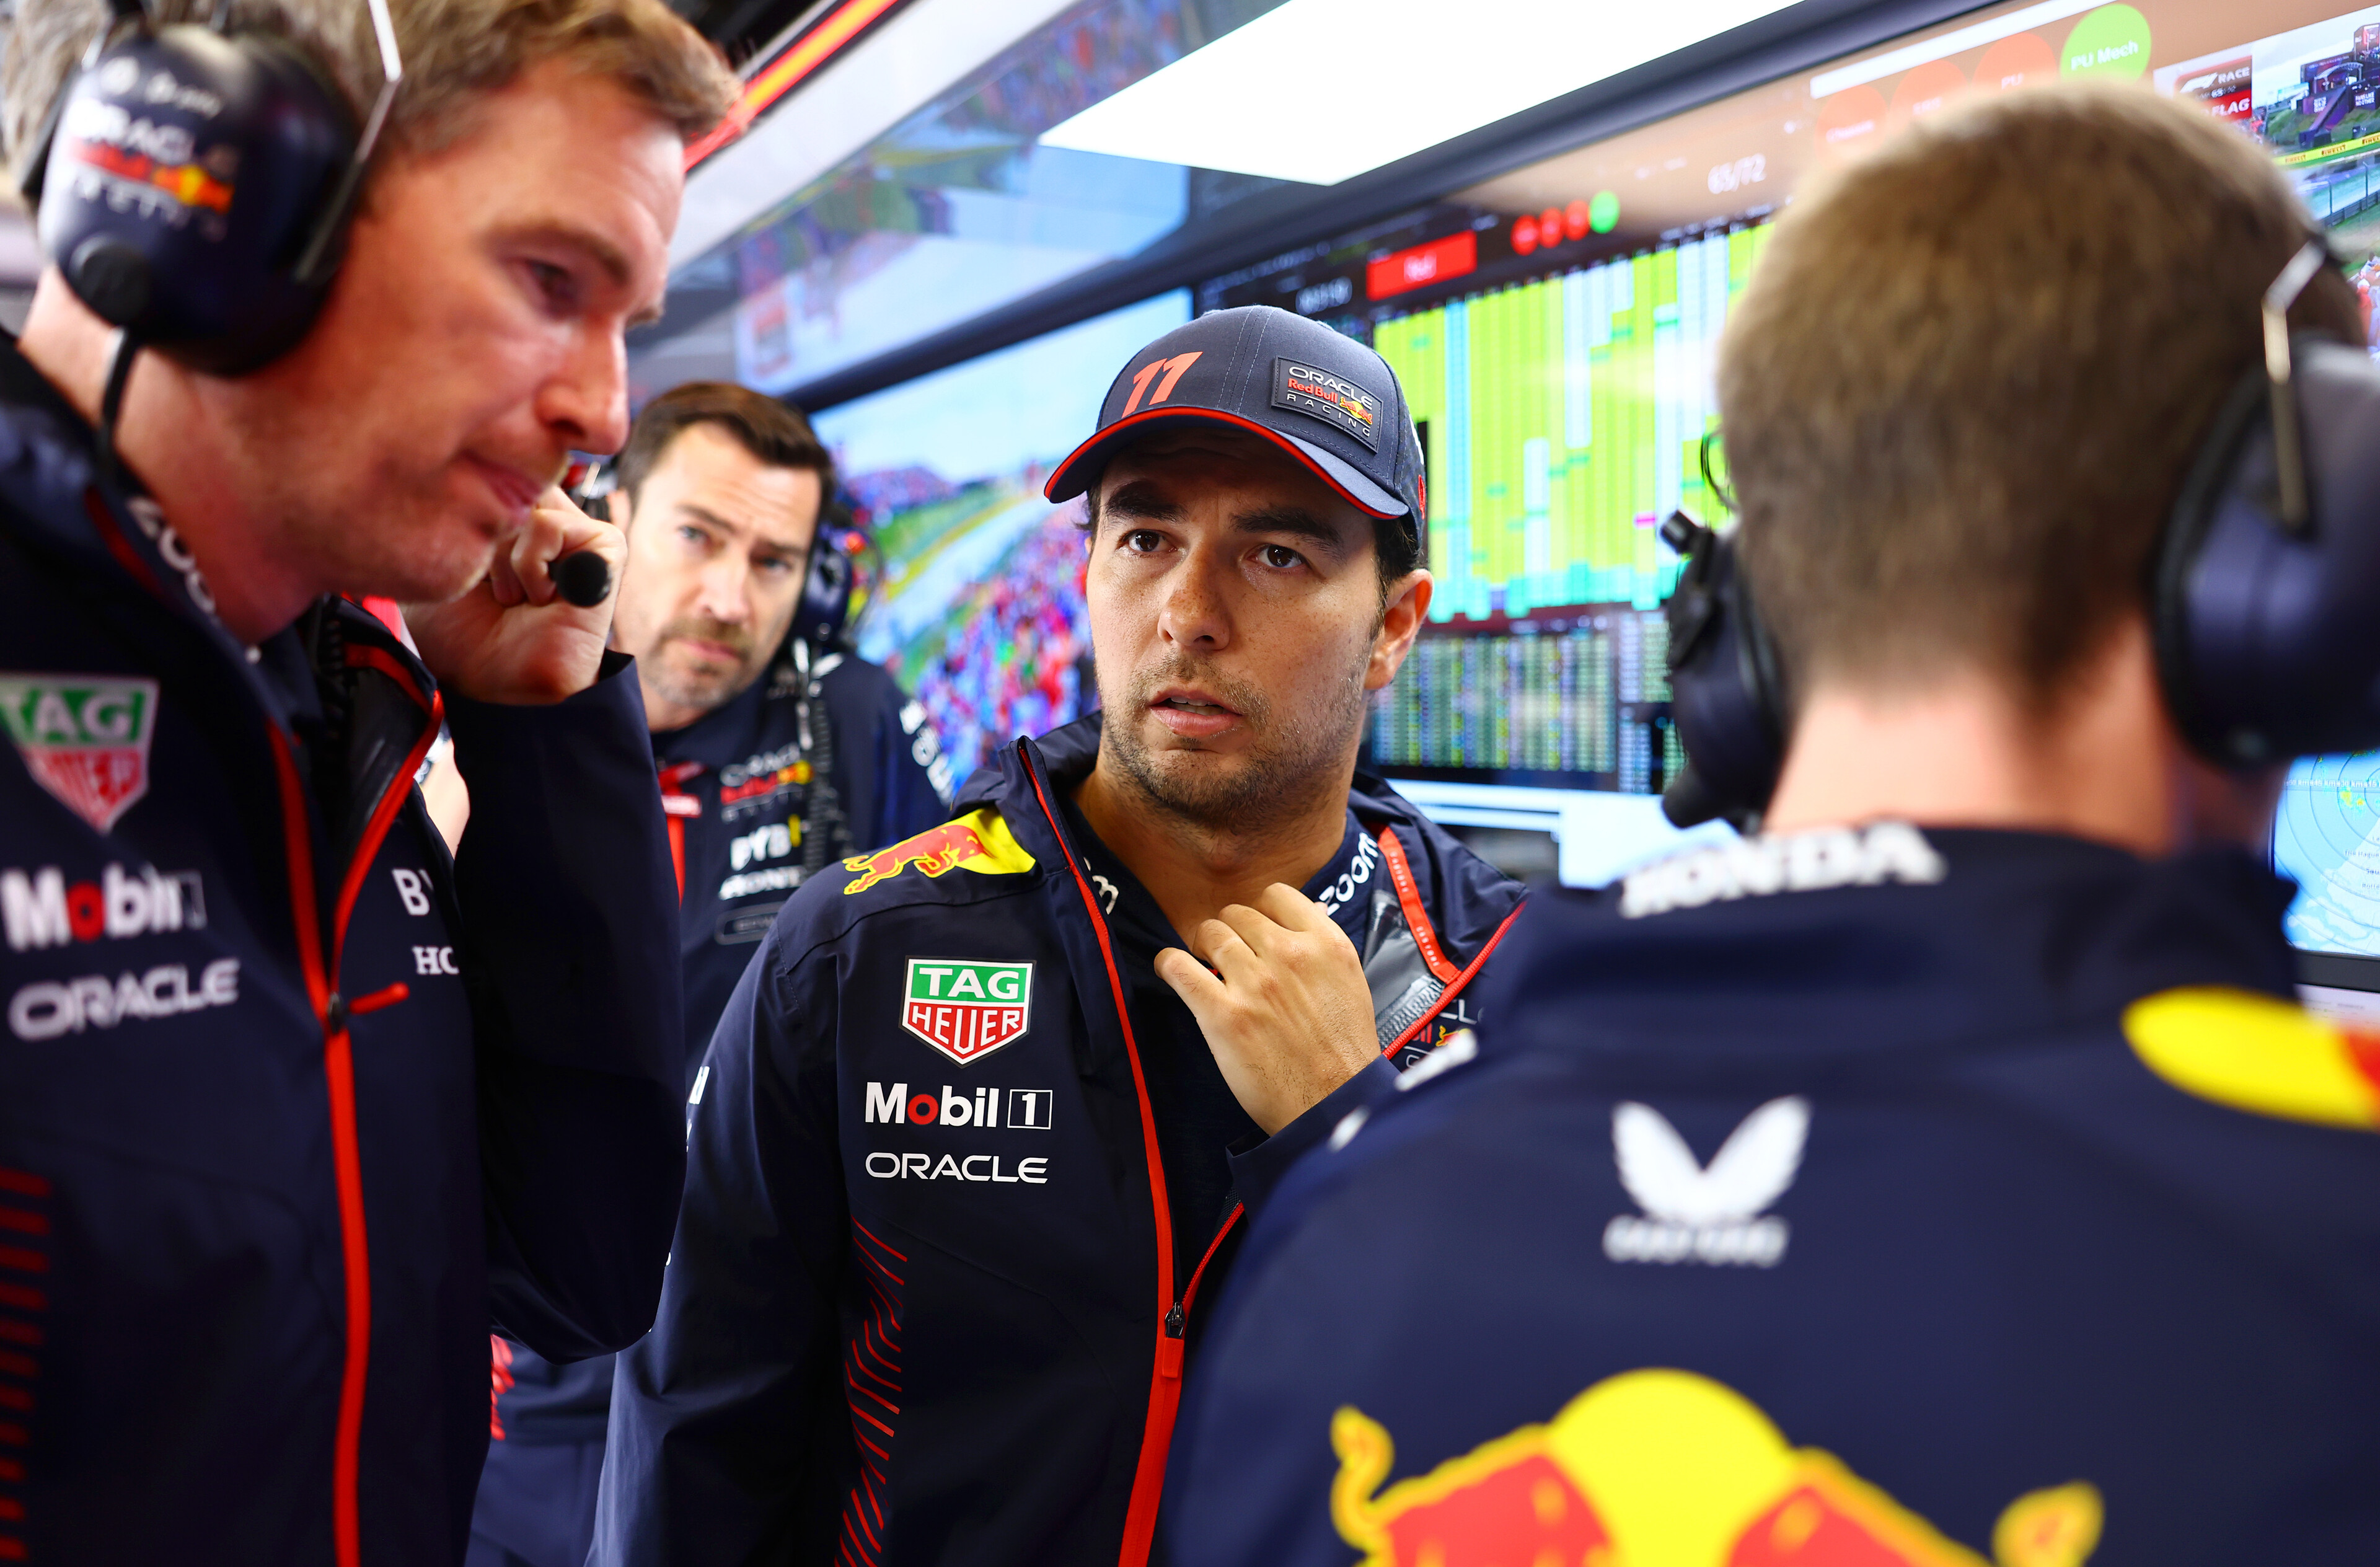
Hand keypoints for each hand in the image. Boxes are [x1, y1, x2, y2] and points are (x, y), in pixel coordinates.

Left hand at [402, 487, 621, 703]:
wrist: (492, 683)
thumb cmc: (460, 633)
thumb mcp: (431, 560)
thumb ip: (443, 512)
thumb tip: (458, 469)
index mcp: (511, 513)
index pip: (486, 469)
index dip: (463, 513)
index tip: (463, 570)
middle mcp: (548, 514)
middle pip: (504, 481)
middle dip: (482, 539)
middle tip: (488, 587)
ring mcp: (579, 530)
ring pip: (524, 505)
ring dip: (505, 562)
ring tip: (515, 598)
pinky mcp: (604, 547)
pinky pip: (550, 527)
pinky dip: (531, 568)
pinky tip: (541, 600)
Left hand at [1156, 885, 1378, 1135]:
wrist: (1333, 1103)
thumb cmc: (1343, 1051)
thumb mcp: (1349, 984)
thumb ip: (1322, 948)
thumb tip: (1305, 916)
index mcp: (1326, 944)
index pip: (1277, 895)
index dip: (1261, 911)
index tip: (1255, 930)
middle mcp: (1289, 955)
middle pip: (1238, 914)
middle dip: (1230, 931)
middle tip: (1229, 956)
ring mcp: (1254, 983)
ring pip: (1209, 933)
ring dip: (1202, 947)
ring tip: (1205, 966)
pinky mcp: (1223, 1014)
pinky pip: (1178, 966)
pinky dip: (1168, 963)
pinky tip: (1171, 969)